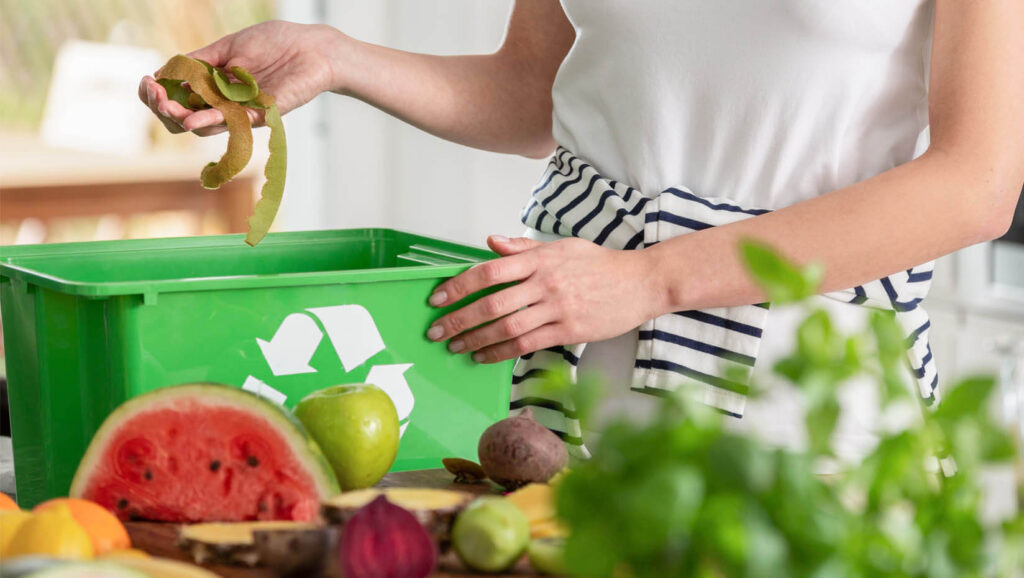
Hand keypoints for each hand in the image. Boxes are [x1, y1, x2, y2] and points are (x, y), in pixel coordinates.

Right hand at [138, 21, 343, 135]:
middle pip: (185, 119)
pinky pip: (232, 123)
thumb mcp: (228, 46)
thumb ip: (199, 60)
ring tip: (165, 106)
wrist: (313, 47)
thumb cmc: (276, 43)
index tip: (147, 81)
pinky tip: (192, 120)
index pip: (179, 100)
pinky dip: (210, 121)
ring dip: (181, 117)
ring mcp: (243, 112)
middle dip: (164, 108)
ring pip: (204, 126)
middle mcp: (226, 104)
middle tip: (154, 95)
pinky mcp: (262, 114)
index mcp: (216, 87)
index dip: (159, 95)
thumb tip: (164, 73)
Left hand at [426, 236, 666, 362]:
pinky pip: (527, 344)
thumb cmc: (600, 264)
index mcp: (540, 260)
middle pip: (492, 303)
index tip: (438, 297)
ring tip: (455, 347)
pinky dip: (501, 352)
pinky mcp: (569, 330)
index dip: (459, 285)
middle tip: (437, 330)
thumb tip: (490, 243)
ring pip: (507, 327)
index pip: (489, 271)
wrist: (640, 282)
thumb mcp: (561, 247)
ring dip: (476, 339)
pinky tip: (484, 356)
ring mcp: (557, 308)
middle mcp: (545, 283)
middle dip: (459, 318)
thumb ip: (523, 249)